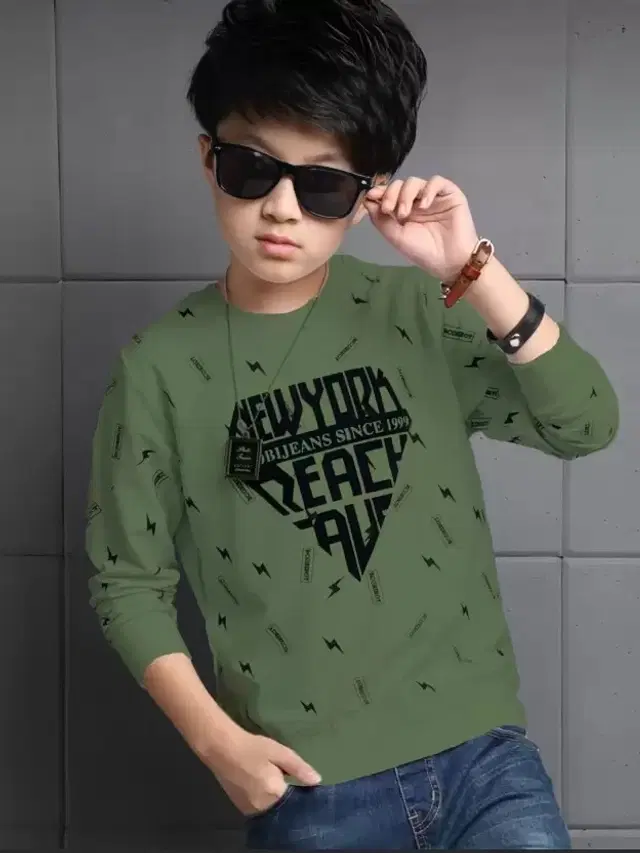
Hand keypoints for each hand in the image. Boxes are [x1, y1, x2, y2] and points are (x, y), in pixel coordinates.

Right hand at [207, 730, 320, 816]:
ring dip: (272, 795)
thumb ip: (299, 768)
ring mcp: (249, 808)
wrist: (221, 748)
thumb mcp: (279, 753)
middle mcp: (262, 807)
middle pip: (281, 805)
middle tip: (282, 774)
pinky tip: (259, 780)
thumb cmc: (252, 748)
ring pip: (269, 806)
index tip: (300, 782)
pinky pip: (258, 806)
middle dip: (284, 792)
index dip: (298, 792)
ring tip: (270, 776)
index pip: (294, 801)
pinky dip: (261, 796)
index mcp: (274, 794)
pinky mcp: (240, 806)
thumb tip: (317, 781)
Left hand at [363, 176, 479, 282]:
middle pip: (399, 185)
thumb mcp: (396, 237)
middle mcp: (417, 202)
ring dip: (406, 194)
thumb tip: (367, 201)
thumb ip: (381, 220)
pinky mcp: (449, 194)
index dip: (379, 192)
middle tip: (389, 209)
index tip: (371, 196)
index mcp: (403, 211)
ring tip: (405, 213)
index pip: (389, 194)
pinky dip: (428, 190)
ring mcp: (432, 197)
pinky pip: (436, 182)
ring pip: (415, 182)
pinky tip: (424, 205)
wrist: (450, 261)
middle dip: (390, 194)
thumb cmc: (423, 252)